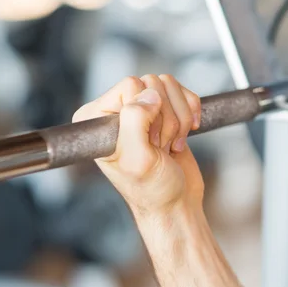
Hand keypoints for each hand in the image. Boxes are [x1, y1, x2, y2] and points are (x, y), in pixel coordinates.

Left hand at [72, 75, 203, 217]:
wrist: (176, 202)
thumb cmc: (152, 189)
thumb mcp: (138, 159)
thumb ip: (136, 122)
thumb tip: (150, 94)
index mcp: (96, 117)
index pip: (131, 85)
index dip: (149, 113)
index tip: (149, 143)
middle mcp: (115, 109)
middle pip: (152, 84)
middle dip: (166, 118)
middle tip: (160, 147)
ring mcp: (141, 109)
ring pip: (169, 86)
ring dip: (179, 118)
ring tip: (170, 144)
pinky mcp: (164, 111)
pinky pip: (182, 92)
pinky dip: (190, 112)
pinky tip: (185, 135)